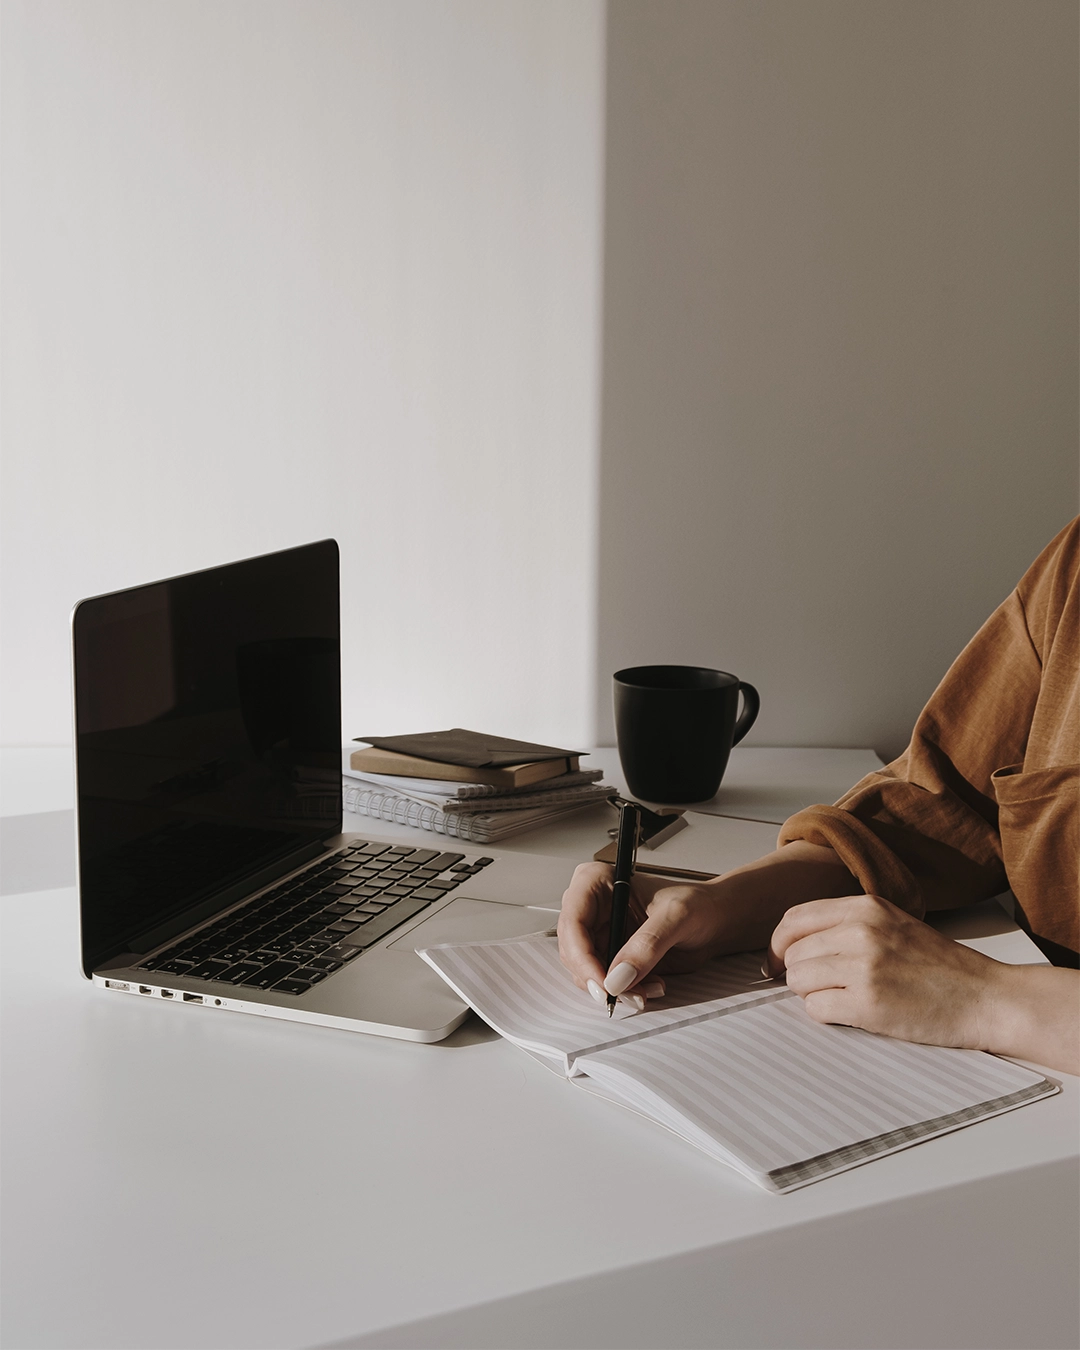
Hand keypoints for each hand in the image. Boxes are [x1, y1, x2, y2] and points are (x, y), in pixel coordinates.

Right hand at [557, 862, 741, 1009]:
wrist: (715, 922)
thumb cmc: (698, 904)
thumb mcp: (676, 916)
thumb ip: (648, 944)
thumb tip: (618, 976)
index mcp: (597, 882)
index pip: (573, 922)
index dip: (582, 956)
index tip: (603, 983)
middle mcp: (592, 908)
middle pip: (573, 951)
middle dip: (600, 978)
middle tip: (629, 994)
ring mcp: (599, 933)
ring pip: (586, 972)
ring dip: (616, 988)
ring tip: (649, 987)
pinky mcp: (610, 955)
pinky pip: (604, 982)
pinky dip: (625, 991)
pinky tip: (651, 985)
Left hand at [767, 894, 1003, 1049]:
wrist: (985, 998)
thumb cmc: (940, 966)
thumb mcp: (893, 923)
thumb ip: (847, 924)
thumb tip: (792, 945)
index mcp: (866, 907)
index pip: (794, 919)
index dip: (779, 943)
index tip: (777, 960)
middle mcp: (861, 931)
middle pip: (792, 953)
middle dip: (799, 974)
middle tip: (822, 986)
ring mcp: (864, 967)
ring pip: (798, 981)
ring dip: (812, 995)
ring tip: (843, 998)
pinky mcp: (868, 1004)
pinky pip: (815, 1009)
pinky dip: (826, 1015)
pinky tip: (852, 1013)